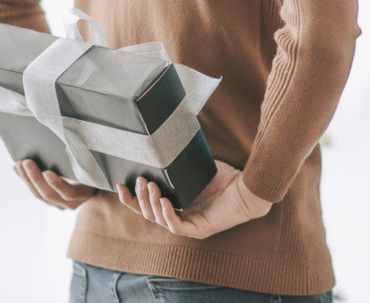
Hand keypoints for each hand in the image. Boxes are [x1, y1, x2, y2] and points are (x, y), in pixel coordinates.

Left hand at [13, 159, 96, 209]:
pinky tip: (17, 168)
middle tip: (26, 162)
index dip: (57, 184)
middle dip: (35, 178)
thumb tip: (68, 145)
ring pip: (39, 194)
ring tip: (18, 164)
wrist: (97, 181)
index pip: (68, 193)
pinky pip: (36, 191)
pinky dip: (26, 179)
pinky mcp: (50, 200)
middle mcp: (71, 203)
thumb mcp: (91, 165)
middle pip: (49, 194)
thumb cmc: (95, 168)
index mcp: (84, 193)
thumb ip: (80, 160)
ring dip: (27, 179)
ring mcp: (59, 204)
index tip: (47, 172)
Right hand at [116, 160, 271, 238]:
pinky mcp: (200, 230)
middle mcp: (181, 217)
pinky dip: (168, 214)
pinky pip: (178, 226)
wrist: (249, 188)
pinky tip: (166, 201)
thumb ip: (180, 161)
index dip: (132, 198)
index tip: (120, 185)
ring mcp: (190, 225)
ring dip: (152, 203)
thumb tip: (165, 140)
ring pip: (160, 219)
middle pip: (149, 213)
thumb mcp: (196, 167)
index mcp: (178, 204)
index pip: (148, 204)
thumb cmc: (227, 179)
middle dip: (140, 198)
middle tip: (139, 181)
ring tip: (151, 186)